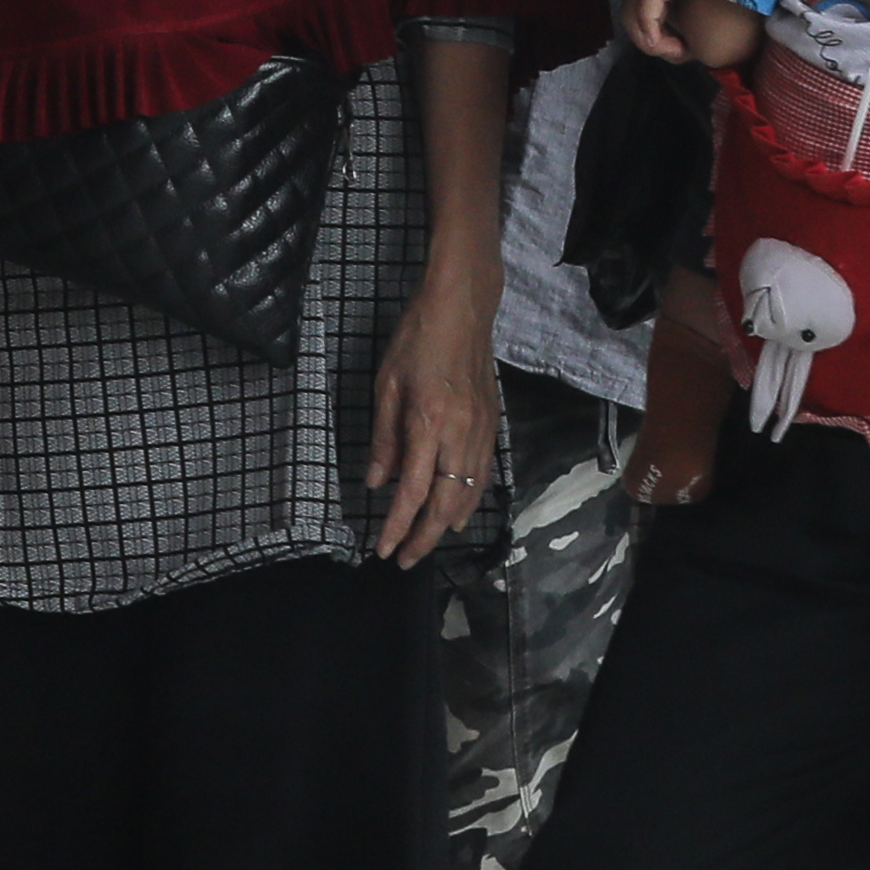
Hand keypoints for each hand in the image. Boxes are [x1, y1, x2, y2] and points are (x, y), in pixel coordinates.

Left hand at [363, 261, 499, 566]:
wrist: (461, 310)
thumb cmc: (416, 340)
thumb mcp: (386, 385)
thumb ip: (384, 439)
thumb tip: (377, 483)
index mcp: (429, 424)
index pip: (414, 491)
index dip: (398, 526)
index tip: (384, 550)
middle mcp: (461, 435)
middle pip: (447, 503)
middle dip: (425, 537)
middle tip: (405, 559)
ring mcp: (482, 432)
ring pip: (469, 493)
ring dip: (448, 523)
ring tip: (426, 542)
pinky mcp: (492, 425)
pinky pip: (482, 474)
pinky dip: (469, 499)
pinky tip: (458, 510)